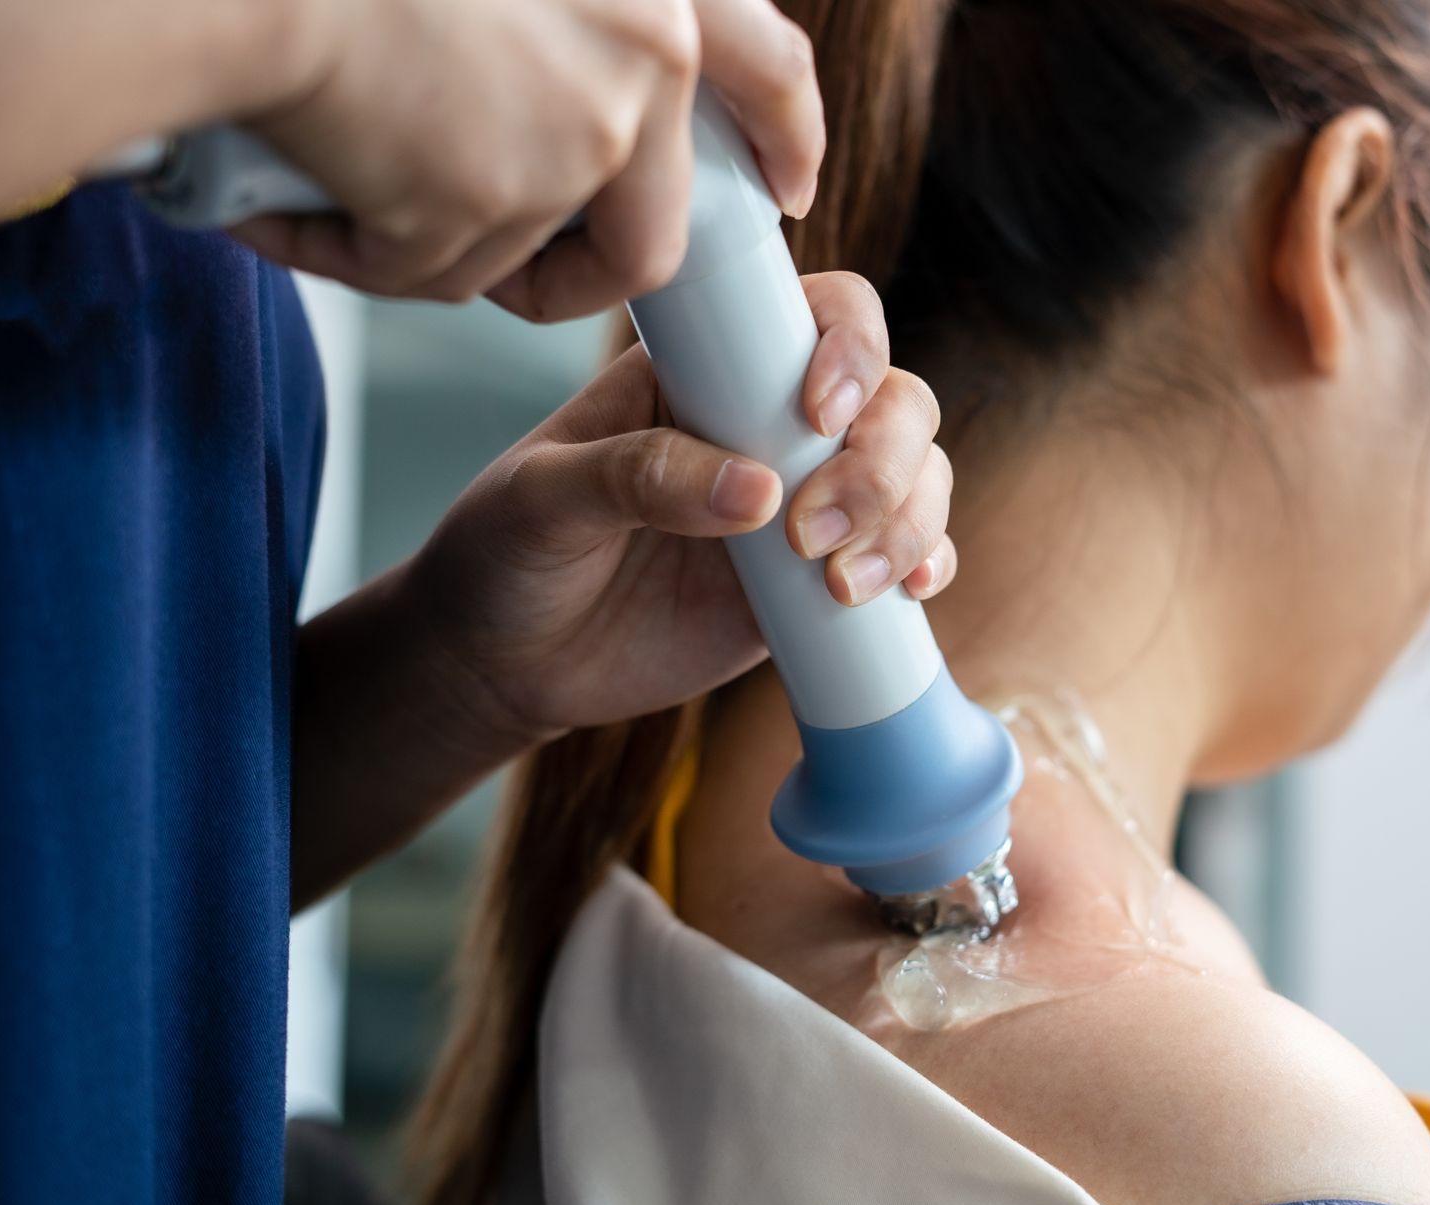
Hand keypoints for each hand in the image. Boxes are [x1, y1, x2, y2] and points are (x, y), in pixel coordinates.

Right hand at [233, 0, 823, 318]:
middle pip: (646, 237)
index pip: (770, 71)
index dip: (786, 136)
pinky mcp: (483, 206)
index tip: (791, 187)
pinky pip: (429, 272)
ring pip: (513, 255)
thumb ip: (575, 15)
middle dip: (574, 271)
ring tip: (335, 175)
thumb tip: (597, 96)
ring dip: (429, 241)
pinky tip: (290, 207)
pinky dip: (356, 252)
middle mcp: (639, 64)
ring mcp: (567, 143)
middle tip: (515, 268)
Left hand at [404, 273, 955, 738]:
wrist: (502, 665)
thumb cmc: (505, 554)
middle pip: (893, 398)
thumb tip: (756, 494)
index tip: (815, 415)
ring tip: (840, 583)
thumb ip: (636, 477)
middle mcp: (773, 425)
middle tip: (810, 532)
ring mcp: (805, 502)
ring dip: (908, 518)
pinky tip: (905, 591)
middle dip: (883, 459)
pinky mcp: (818, 582)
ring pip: (916, 474)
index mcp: (710, 369)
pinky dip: (926, 563)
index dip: (848, 348)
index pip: (820, 315)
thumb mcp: (542, 499)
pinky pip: (907, 554)